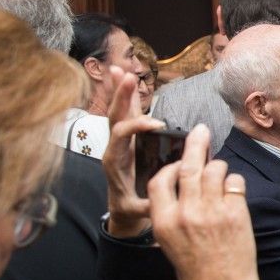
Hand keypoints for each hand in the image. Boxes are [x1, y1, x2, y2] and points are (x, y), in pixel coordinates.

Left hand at [102, 65, 166, 237]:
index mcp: (114, 161)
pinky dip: (126, 97)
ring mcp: (119, 142)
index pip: (121, 135)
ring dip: (119, 91)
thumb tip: (166, 193)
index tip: (158, 124)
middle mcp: (113, 148)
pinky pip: (125, 115)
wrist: (122, 211)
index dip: (137, 126)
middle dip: (121, 97)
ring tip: (120, 69)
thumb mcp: (140, 210)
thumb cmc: (132, 209)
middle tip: (127, 76)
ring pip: (117, 113)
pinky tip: (126, 78)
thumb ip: (150, 204)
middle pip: (114, 117)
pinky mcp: (126, 140)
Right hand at [147, 124, 262, 279]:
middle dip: (196, 143)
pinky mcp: (236, 212)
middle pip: (189, 167)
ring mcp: (212, 211)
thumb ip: (171, 211)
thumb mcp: (169, 241)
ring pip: (215, 170)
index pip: (159, 180)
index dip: (170, 167)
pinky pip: (235, 182)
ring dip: (219, 167)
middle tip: (201, 130)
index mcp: (163, 221)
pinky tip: (233, 193)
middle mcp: (186, 213)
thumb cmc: (196, 268)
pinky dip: (235, 183)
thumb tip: (180, 180)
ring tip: (220, 174)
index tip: (178, 163)